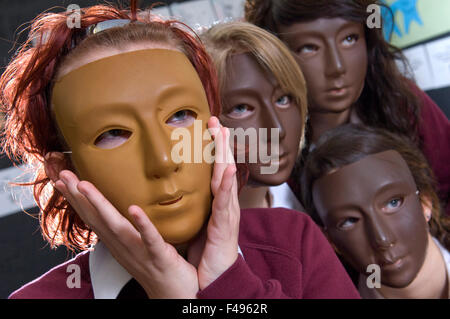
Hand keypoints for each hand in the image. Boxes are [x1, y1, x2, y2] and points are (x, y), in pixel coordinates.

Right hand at [55, 171, 198, 297]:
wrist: (173, 297)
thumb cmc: (159, 270)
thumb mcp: (138, 247)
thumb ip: (131, 227)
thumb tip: (127, 206)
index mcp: (118, 244)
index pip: (92, 219)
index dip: (76, 200)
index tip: (63, 181)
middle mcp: (123, 247)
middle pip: (96, 219)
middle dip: (78, 197)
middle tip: (63, 175)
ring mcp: (139, 252)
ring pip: (116, 226)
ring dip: (99, 205)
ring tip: (84, 185)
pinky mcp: (160, 256)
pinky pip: (150, 239)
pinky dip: (141, 224)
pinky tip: (134, 209)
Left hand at [189, 116, 239, 289]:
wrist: (216, 279)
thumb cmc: (206, 253)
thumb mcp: (197, 224)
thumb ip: (193, 206)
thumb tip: (177, 191)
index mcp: (217, 204)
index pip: (215, 171)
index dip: (213, 150)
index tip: (209, 128)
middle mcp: (225, 206)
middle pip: (224, 169)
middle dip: (221, 144)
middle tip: (216, 121)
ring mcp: (227, 216)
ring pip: (227, 180)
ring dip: (225, 156)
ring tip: (224, 136)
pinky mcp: (225, 229)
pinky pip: (224, 205)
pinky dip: (225, 187)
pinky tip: (227, 170)